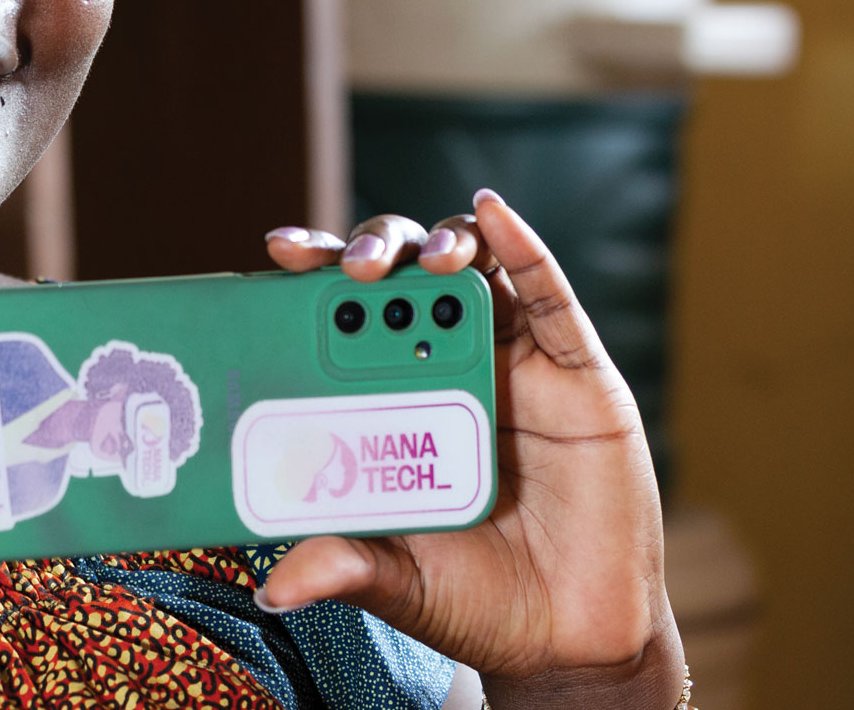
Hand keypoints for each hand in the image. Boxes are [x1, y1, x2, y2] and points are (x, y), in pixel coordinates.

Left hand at [258, 191, 684, 708]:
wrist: (573, 637)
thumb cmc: (478, 598)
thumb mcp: (399, 581)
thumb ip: (345, 565)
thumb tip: (276, 587)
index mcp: (391, 403)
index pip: (343, 320)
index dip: (313, 280)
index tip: (278, 254)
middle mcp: (445, 370)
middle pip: (403, 280)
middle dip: (373, 253)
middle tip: (353, 269)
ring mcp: (513, 364)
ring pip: (473, 272)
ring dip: (440, 245)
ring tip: (421, 260)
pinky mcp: (577, 373)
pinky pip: (550, 298)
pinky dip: (523, 248)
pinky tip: (495, 215)